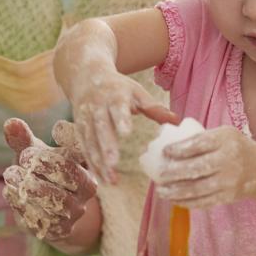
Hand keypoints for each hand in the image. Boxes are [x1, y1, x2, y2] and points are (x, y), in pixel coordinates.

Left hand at [2, 119, 96, 243]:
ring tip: (10, 175)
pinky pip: (45, 217)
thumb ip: (23, 139)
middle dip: (44, 167)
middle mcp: (86, 188)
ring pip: (56, 199)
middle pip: (70, 176)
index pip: (78, 155)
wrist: (47, 209)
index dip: (56, 150)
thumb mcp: (34, 153)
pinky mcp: (62, 228)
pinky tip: (10, 193)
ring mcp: (76, 210)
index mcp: (85, 164)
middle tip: (21, 159)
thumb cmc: (41, 173)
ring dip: (31, 186)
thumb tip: (10, 123)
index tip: (30, 148)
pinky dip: (24, 204)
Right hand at [69, 64, 177, 184]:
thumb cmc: (118, 87)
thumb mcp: (136, 91)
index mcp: (114, 95)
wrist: (86, 76)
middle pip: (100, 127)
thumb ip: (153, 107)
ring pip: (90, 139)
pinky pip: (83, 146)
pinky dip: (90, 162)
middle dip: (106, 146)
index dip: (121, 119)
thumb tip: (176, 120)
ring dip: (98, 160)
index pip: (117, 107)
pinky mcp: (78, 127)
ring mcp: (85, 117)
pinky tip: (99, 177)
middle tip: (114, 164)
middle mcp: (97, 106)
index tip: (126, 133)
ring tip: (109, 178)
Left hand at [153, 126, 255, 208]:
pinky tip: (174, 200)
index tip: (165, 151)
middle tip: (159, 175)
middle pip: (197, 168)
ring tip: (161, 191)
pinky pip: (203, 202)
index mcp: (226, 140)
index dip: (180, 148)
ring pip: (198, 189)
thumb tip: (168, 144)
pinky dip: (186, 202)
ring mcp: (229, 181)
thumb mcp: (224, 134)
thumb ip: (201, 138)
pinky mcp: (227, 197)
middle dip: (175, 173)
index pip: (200, 144)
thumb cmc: (235, 148)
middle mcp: (228, 161)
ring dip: (176, 192)